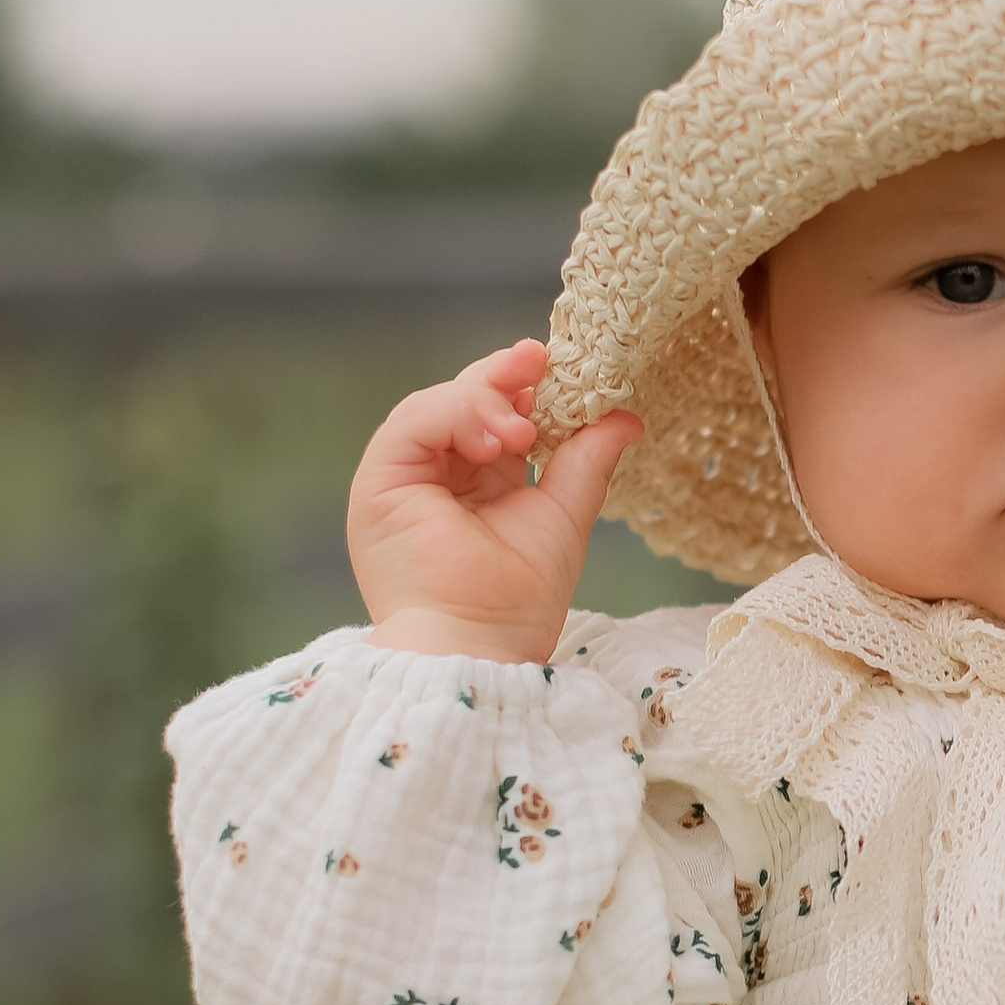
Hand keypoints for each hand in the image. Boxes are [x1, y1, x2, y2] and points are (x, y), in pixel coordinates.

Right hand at [348, 335, 641, 663]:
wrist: (481, 644)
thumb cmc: (519, 599)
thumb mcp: (563, 514)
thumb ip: (586, 460)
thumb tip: (626, 414)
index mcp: (476, 482)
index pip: (498, 415)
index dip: (527, 387)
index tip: (560, 366)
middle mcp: (435, 476)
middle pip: (464, 402)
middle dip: (504, 377)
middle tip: (539, 360)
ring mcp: (403, 478)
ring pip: (436, 405)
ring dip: (484, 400)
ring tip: (521, 430)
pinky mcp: (378, 482)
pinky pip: (413, 422)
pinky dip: (455, 415)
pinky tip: (495, 438)